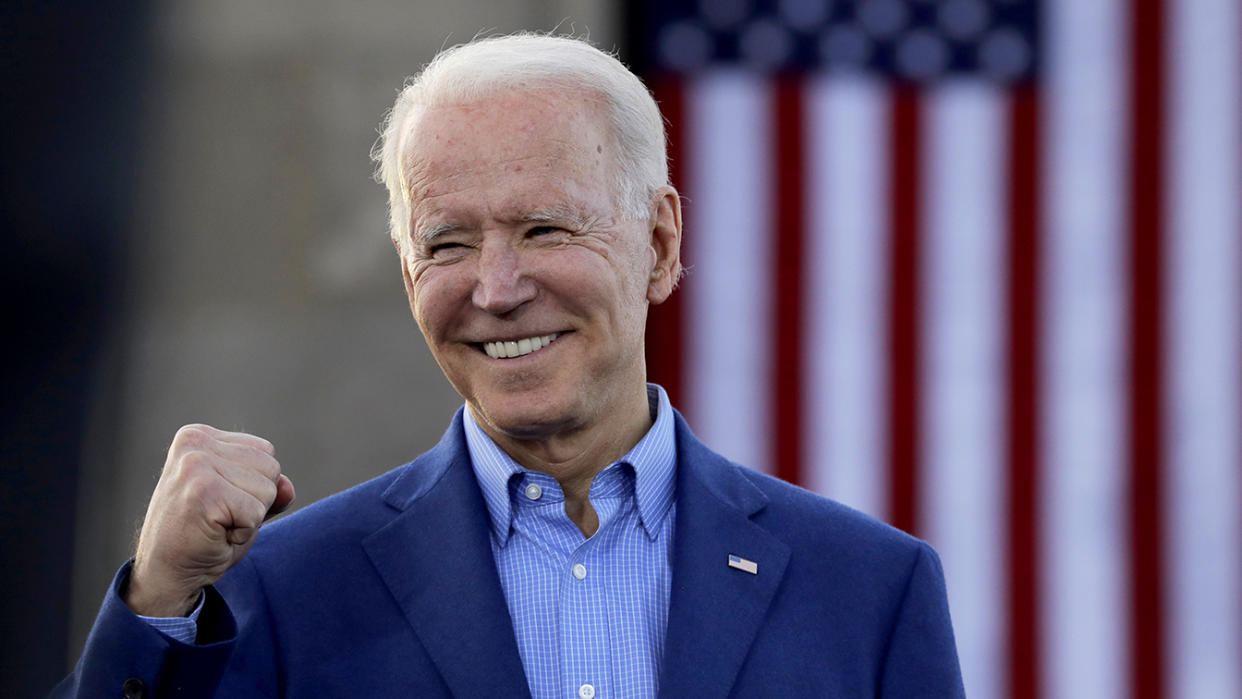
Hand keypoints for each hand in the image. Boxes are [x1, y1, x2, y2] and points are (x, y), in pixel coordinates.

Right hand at [125, 424, 294, 616]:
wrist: (164, 573)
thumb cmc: (202, 536)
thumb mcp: (240, 503)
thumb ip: (267, 488)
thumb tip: (287, 487)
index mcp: (198, 436)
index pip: (265, 451)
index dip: (253, 486)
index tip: (217, 502)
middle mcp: (194, 443)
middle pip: (271, 467)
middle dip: (255, 500)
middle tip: (217, 517)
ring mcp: (196, 465)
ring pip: (268, 489)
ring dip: (250, 517)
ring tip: (215, 524)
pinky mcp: (203, 492)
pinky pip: (256, 513)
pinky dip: (243, 532)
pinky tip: (214, 535)